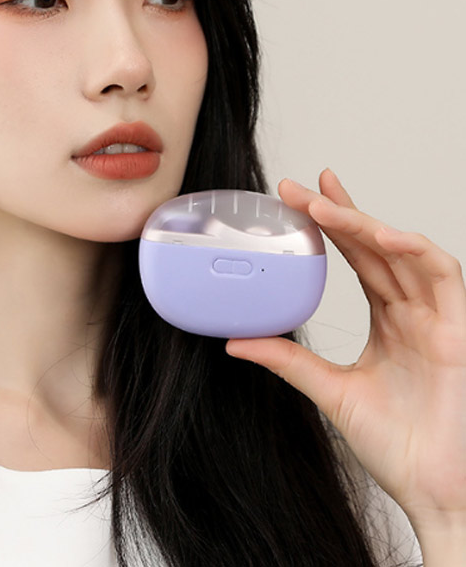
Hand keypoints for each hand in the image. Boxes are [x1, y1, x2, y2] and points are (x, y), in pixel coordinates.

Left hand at [225, 168, 465, 540]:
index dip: (335, 222)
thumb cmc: (395, 444)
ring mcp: (436, 318)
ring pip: (403, 252)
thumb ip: (287, 360)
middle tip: (299, 188)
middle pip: (375, 246)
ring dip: (366, 224)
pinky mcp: (458, 332)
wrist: (430, 490)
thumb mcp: (328, 389)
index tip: (300, 196)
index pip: (359, 257)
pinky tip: (384, 235)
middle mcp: (412, 312)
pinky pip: (444, 277)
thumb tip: (235, 341)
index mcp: (388, 321)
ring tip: (325, 206)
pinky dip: (416, 251)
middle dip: (340, 211)